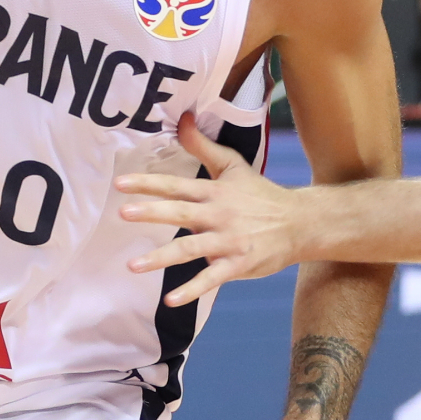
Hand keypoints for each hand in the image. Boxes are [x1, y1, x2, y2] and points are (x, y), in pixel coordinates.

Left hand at [118, 113, 301, 307]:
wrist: (300, 223)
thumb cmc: (260, 194)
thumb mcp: (233, 166)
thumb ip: (203, 146)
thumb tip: (182, 118)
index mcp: (214, 192)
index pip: (177, 185)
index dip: (149, 183)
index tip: (120, 183)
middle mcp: (218, 215)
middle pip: (181, 212)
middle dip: (152, 212)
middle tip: (122, 213)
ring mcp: (228, 241)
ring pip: (190, 249)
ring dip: (161, 258)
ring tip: (132, 265)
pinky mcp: (238, 264)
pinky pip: (212, 279)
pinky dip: (192, 291)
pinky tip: (171, 301)